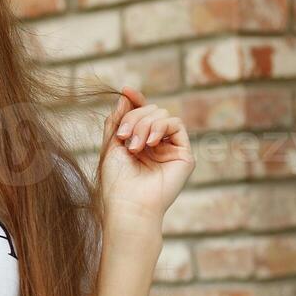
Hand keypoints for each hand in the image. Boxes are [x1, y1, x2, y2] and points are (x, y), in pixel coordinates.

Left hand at [98, 85, 194, 227]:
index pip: (141, 114)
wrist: (128, 205)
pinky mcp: (184, 155)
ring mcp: (170, 149)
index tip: (127, 90)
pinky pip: (176, 125)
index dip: (136, 100)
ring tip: (134, 146)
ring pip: (163, 115)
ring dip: (145, 124)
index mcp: (139, 143)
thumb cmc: (116, 182)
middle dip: (135, 118)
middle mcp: (156, 145)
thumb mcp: (111, 146)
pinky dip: (161, 127)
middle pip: (151, 110)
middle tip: (124, 137)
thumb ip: (118, 121)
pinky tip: (150, 143)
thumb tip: (125, 96)